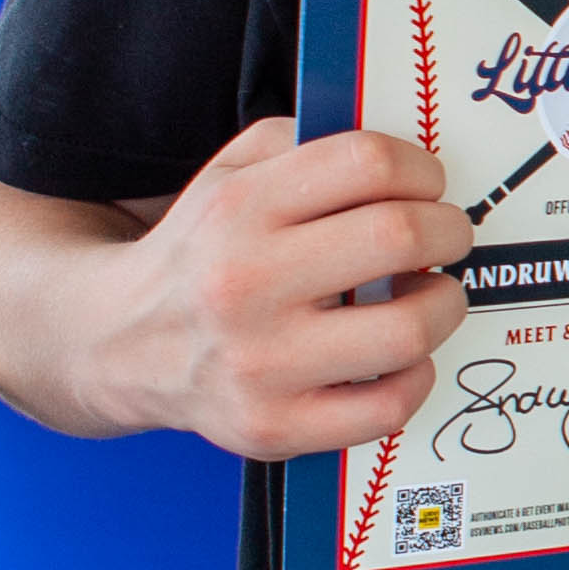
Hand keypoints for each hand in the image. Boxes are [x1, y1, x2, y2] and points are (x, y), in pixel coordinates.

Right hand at [83, 118, 471, 455]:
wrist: (119, 344)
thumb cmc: (201, 253)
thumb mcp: (229, 173)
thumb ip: (303, 143)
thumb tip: (397, 152)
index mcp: (239, 208)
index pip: (368, 163)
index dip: (422, 169)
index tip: (429, 184)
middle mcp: (245, 283)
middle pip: (400, 236)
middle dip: (449, 230)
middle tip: (448, 235)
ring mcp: (260, 364)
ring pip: (408, 329)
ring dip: (443, 305)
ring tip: (429, 295)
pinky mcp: (274, 426)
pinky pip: (389, 406)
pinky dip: (415, 376)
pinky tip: (400, 356)